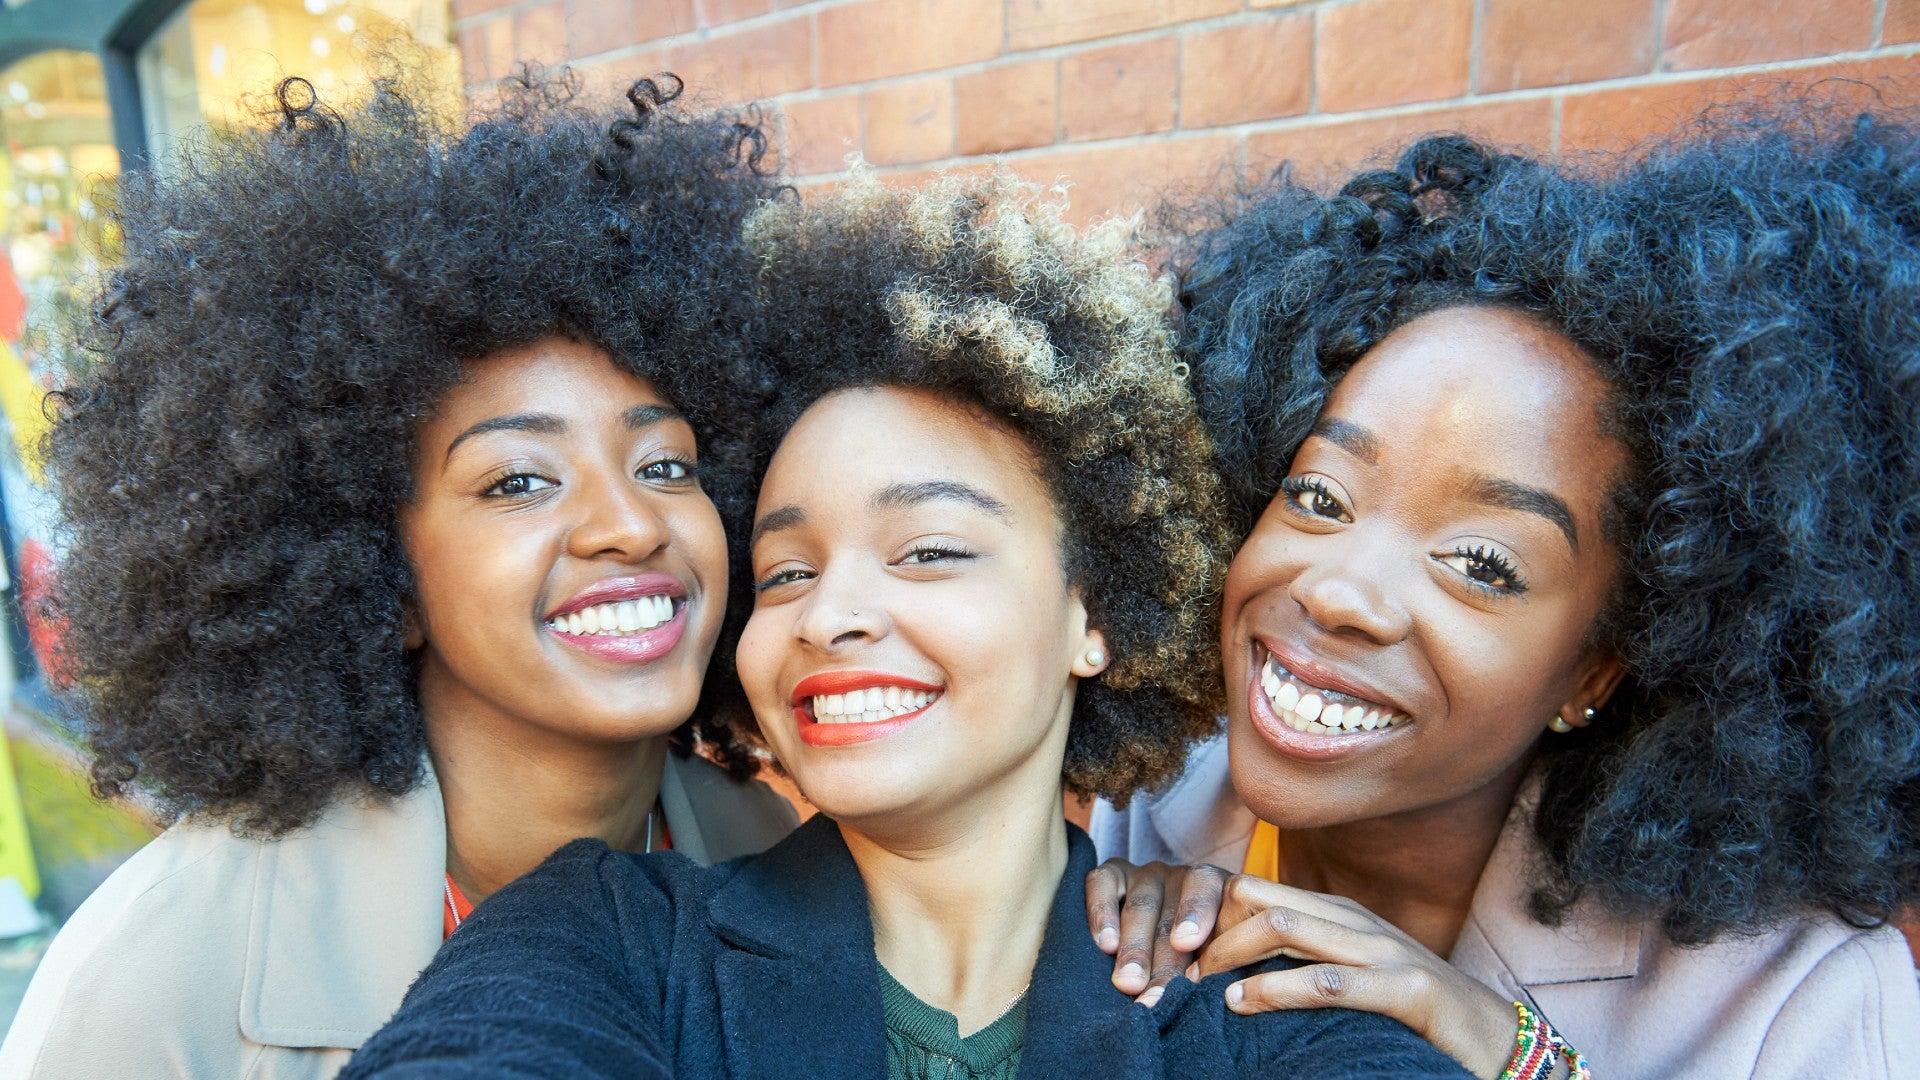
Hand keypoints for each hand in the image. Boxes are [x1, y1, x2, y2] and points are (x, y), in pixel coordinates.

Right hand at [1084, 858, 1229, 1004]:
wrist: (1161, 936)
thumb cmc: (1203, 958)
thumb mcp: (1220, 957)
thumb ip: (1218, 967)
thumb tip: (1219, 993)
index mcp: (1218, 888)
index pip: (1209, 891)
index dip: (1197, 913)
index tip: (1187, 944)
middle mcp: (1183, 877)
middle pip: (1171, 917)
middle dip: (1163, 961)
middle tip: (1154, 998)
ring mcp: (1148, 875)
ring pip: (1140, 906)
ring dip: (1134, 948)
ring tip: (1129, 982)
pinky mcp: (1114, 873)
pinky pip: (1103, 882)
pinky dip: (1101, 912)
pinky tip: (1105, 944)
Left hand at [1188, 875, 1520, 1078]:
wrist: (1494, 1037)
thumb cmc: (1412, 1008)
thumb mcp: (1352, 973)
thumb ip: (1304, 960)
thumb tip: (1236, 970)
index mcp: (1339, 913)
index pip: (1257, 892)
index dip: (1209, 914)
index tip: (1174, 949)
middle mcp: (1356, 921)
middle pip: (1262, 902)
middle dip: (1210, 932)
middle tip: (1173, 969)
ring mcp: (1382, 951)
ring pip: (1287, 928)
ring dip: (1231, 955)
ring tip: (1197, 983)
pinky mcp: (1406, 989)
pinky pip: (1330, 982)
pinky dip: (1277, 990)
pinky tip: (1243, 1004)